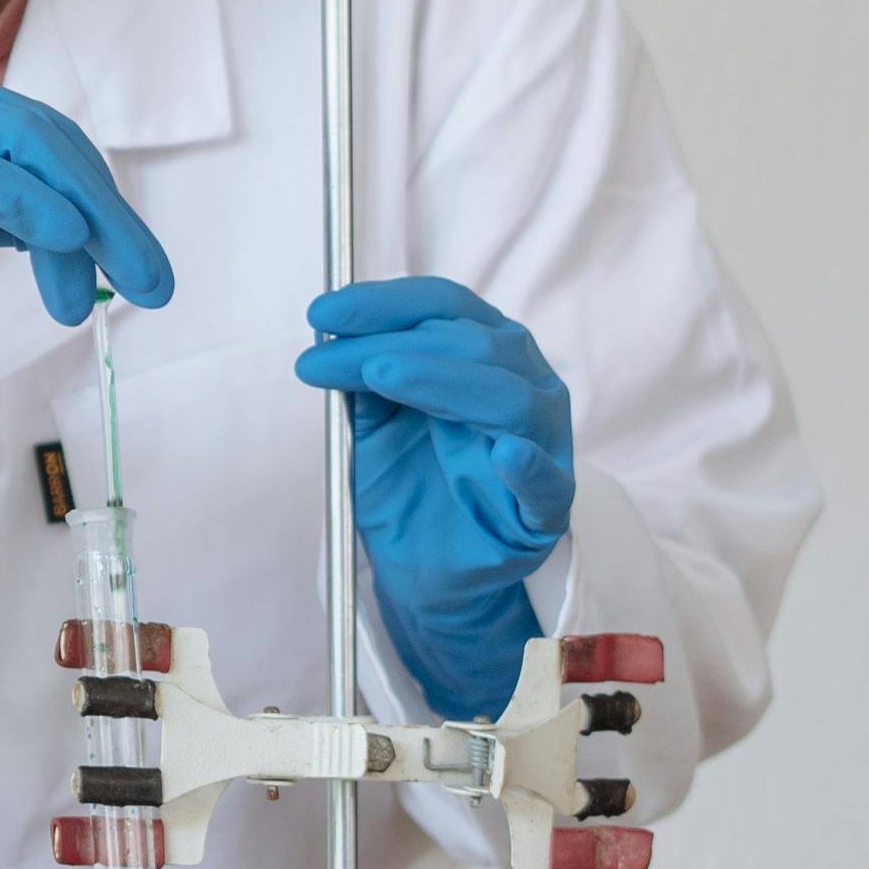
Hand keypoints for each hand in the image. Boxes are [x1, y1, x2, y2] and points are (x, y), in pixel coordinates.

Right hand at [0, 63, 174, 389]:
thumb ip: (17, 213)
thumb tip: (97, 240)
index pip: (54, 141)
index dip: (104, 201)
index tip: (137, 266)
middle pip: (51, 141)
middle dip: (110, 214)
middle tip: (149, 282)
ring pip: (28, 147)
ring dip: (84, 220)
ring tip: (101, 288)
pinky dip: (30, 202)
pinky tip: (64, 238)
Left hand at [296, 277, 575, 717]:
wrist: (426, 565)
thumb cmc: (408, 479)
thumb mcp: (373, 419)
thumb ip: (362, 376)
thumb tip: (329, 331)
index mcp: (486, 352)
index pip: (445, 305)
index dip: (384, 303)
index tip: (321, 314)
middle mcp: (526, 384)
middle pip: (471, 344)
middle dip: (389, 344)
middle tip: (321, 359)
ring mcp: (544, 444)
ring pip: (510, 398)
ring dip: (442, 380)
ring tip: (382, 374)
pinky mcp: (546, 508)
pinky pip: (547, 482)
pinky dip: (527, 464)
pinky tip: (506, 453)